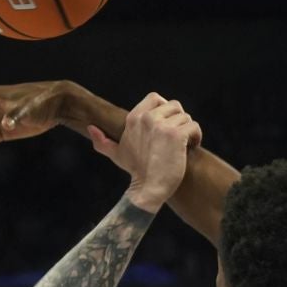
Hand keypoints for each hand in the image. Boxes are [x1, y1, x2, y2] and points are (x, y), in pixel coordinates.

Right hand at [90, 93, 201, 211]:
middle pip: (174, 105)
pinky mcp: (176, 135)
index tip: (166, 127)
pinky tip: (191, 148)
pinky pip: (194, 126)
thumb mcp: (117, 154)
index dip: (165, 109)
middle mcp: (147, 118)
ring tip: (184, 145)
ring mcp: (162, 126)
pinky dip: (196, 137)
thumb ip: (103, 142)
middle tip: (177, 138)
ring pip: (186, 117)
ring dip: (188, 130)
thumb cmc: (136, 172)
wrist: (148, 189)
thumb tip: (90, 129)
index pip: (156, 97)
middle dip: (179, 120)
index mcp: (134, 117)